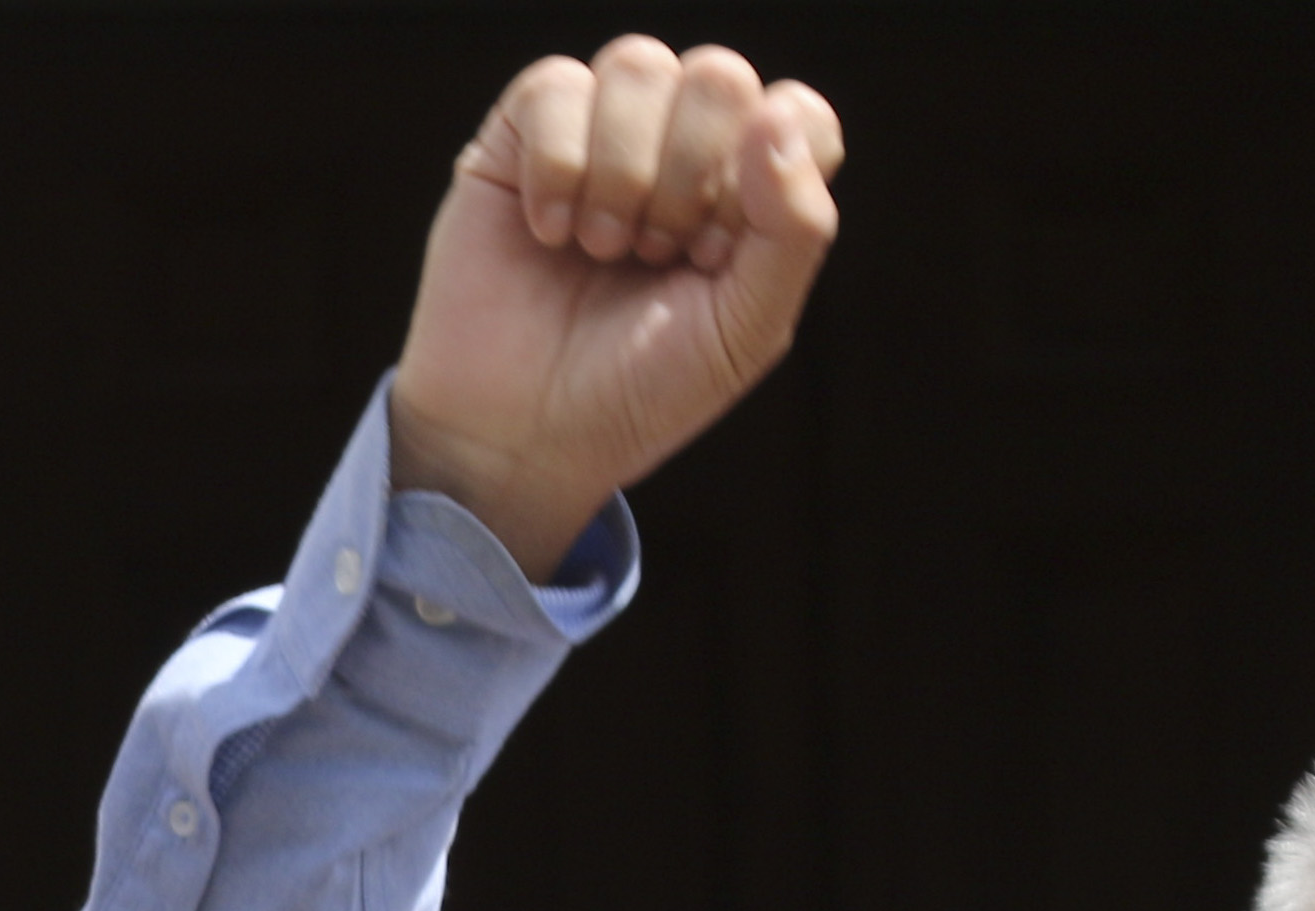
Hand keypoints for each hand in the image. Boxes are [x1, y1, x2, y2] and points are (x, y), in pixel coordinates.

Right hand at [389, 39, 846, 577]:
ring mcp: (599, 137)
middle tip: (649, 256)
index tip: (714, 256)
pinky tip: (547, 231)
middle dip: (685, 176)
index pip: (795, 112)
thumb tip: (773, 117)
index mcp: (748, 187)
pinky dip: (557, 164)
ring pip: (638, 64)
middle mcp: (679, 146)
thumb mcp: (746, 331)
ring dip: (622, 171)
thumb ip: (795, 228)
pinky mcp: (519, 141)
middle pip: (719, 76)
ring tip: (599, 247)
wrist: (518, 441)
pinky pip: (554, 85)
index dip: (763, 175)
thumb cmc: (636, 393)